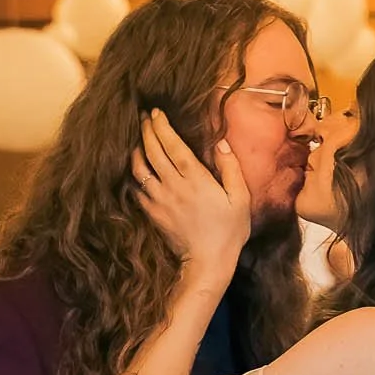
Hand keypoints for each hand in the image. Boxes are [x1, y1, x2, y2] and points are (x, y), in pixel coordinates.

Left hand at [131, 109, 251, 285]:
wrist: (207, 262)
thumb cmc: (229, 231)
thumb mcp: (241, 199)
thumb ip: (231, 168)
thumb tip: (221, 143)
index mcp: (196, 179)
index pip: (172, 145)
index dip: (162, 126)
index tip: (156, 112)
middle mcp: (173, 186)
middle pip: (152, 151)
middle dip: (146, 130)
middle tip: (144, 116)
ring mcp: (159, 200)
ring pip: (140, 168)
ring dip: (137, 149)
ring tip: (139, 137)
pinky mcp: (152, 213)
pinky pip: (137, 188)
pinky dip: (134, 173)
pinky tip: (137, 165)